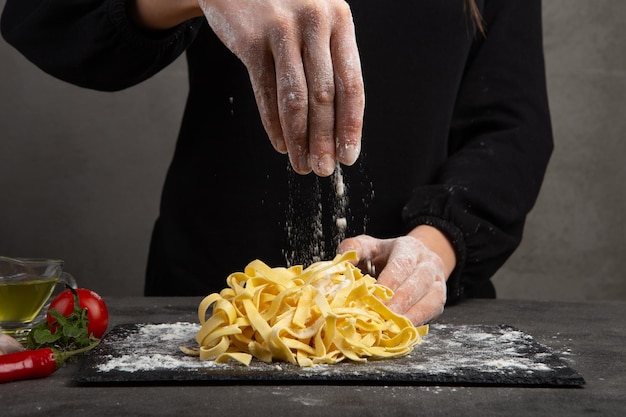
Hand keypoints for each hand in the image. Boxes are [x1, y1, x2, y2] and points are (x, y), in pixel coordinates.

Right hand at [198, 0, 364, 175]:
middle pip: (324, 96)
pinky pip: (265, 91)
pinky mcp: (250, 39)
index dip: (351, 125)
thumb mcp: (316, 19)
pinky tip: (280, 144)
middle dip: (325, 139)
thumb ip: (328, 58)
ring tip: (302, 165)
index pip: (351, 83)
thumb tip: (338, 120)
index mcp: (339, 21)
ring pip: (294, 98)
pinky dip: (273, 123)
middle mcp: (314, 22)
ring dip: (300, 138)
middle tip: (323, 169)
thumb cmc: (283, 5)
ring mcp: (281, 29)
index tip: (349, 155)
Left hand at [337, 228, 453, 324]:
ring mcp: (437, 281)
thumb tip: (345, 262)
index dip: (389, 282)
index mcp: (409, 247)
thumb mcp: (368, 246)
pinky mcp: (439, 299)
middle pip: (419, 281)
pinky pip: (432, 312)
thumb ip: (353, 249)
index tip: (373, 298)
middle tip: (382, 317)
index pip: (402, 264)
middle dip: (400, 301)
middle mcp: (428, 262)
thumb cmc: (384, 256)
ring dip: (410, 315)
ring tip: (391, 327)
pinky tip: (400, 330)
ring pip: (431, 298)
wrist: (412, 260)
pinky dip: (416, 322)